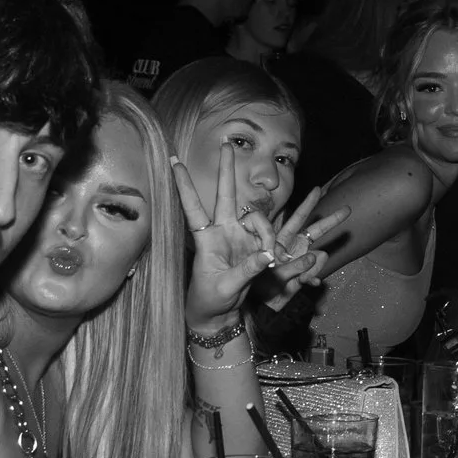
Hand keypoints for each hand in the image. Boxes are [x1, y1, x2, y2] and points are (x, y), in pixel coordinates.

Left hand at [172, 151, 345, 325]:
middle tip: (227, 142)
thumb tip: (268, 255)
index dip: (185, 185)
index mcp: (207, 239)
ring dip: (269, 234)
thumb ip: (247, 270)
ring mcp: (241, 237)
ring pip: (260, 220)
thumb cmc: (210, 300)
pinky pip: (272, 237)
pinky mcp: (256, 247)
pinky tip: (283, 256)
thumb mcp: (225, 287)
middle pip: (225, 195)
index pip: (193, 207)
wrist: (218, 315)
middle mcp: (223, 232)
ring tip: (274, 260)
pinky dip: (278, 245)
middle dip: (226, 168)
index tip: (175, 161)